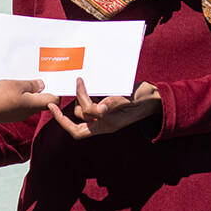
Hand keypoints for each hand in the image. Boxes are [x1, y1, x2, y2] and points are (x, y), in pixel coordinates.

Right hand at [0, 76, 58, 124]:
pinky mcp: (7, 113)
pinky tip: (9, 87)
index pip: (53, 100)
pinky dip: (16, 95)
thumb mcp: (17, 84)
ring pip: (27, 100)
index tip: (53, 80)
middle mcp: (28, 111)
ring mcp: (17, 114)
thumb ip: (31, 84)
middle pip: (40, 100)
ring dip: (26, 90)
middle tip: (36, 75)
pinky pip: (16, 102)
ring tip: (21, 78)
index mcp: (34, 105)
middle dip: (39, 88)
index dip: (56, 90)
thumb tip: (41, 85)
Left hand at [47, 79, 161, 139]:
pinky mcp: (108, 109)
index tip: (54, 106)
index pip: (78, 129)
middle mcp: (104, 123)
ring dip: (80, 98)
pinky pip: (91, 106)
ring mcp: (106, 117)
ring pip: (84, 112)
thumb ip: (114, 104)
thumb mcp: (129, 100)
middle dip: (69, 110)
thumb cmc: (145, 98)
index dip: (63, 120)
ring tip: (81, 81)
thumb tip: (98, 109)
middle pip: (78, 123)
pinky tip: (87, 85)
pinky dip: (86, 97)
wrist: (156, 97)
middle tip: (65, 94)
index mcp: (107, 125)